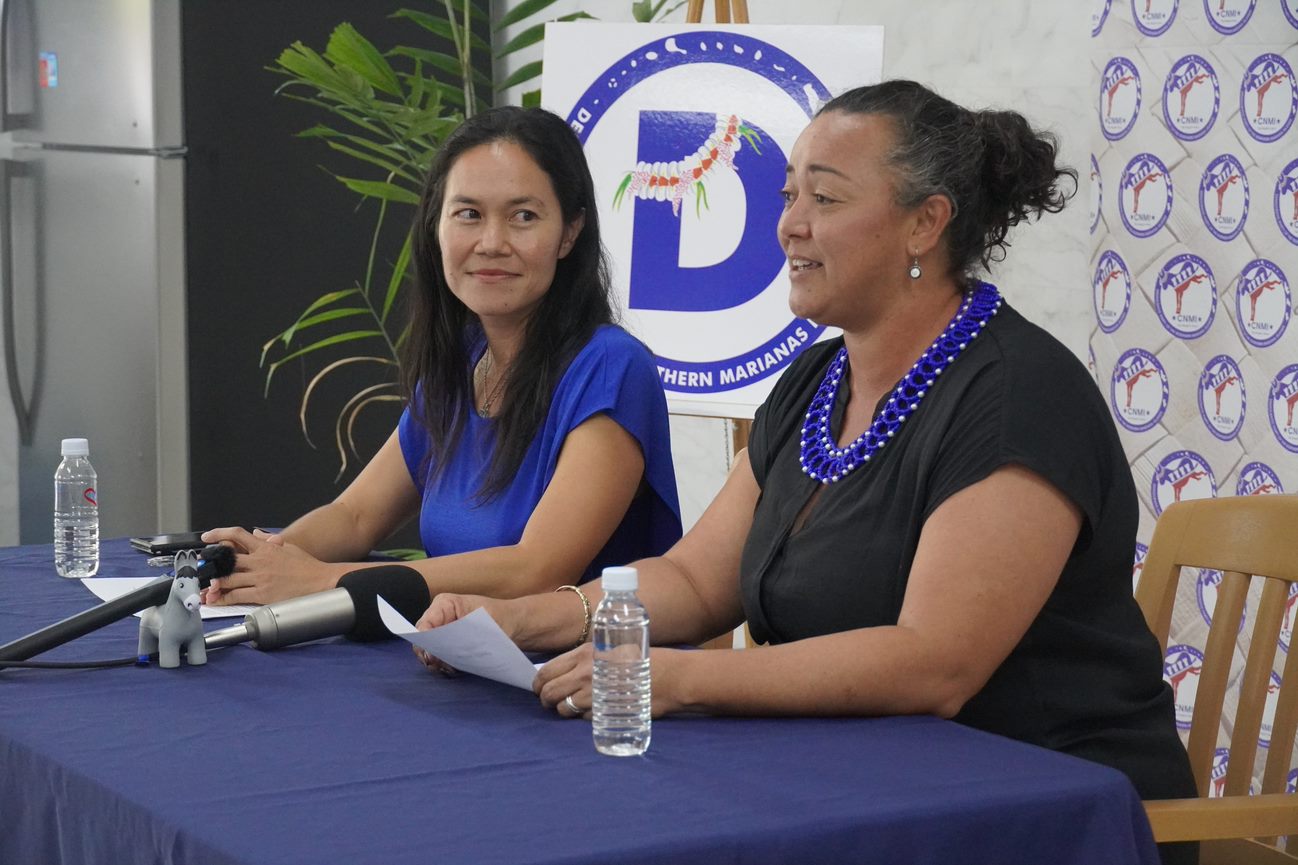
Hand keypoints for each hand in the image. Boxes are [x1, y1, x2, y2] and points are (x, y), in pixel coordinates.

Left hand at [199, 527, 340, 605]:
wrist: (322, 581)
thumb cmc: (308, 566)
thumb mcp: (288, 547)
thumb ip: (268, 540)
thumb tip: (255, 534)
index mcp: (266, 548)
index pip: (237, 535)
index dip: (218, 534)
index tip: (207, 538)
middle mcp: (260, 561)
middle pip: (227, 559)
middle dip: (212, 564)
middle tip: (202, 568)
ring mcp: (260, 578)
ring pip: (227, 579)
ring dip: (214, 584)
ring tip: (206, 588)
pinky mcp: (262, 594)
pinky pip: (236, 596)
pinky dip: (223, 598)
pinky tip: (216, 600)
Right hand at [412, 593, 513, 674]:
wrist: (514, 624)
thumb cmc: (500, 617)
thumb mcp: (483, 624)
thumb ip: (462, 636)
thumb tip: (445, 651)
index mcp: (444, 605)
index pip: (424, 624)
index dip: (423, 640)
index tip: (430, 655)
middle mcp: (438, 618)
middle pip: (421, 640)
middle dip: (429, 654)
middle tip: (440, 665)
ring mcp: (441, 633)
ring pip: (428, 652)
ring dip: (437, 662)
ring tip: (450, 668)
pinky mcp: (447, 646)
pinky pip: (438, 659)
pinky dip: (444, 666)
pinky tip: (454, 670)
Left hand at [533, 645, 685, 719]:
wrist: (669, 676)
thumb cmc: (642, 661)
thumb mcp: (611, 649)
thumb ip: (588, 660)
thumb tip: (566, 673)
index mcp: (584, 654)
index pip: (547, 670)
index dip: (539, 683)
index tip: (541, 688)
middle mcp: (584, 672)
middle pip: (548, 691)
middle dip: (545, 700)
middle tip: (551, 703)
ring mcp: (593, 693)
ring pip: (563, 708)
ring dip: (564, 711)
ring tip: (574, 708)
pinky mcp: (604, 710)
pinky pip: (583, 718)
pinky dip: (584, 717)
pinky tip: (596, 711)